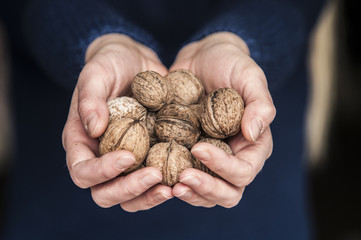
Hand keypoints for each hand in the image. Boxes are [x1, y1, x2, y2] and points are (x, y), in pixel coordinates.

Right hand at [62, 34, 172, 211]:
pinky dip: (167, 185)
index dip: (102, 172)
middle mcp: (101, 158)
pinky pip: (154, 184)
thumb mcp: (97, 73)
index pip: (82, 171)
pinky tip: (187, 176)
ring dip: (150, 196)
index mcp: (82, 142)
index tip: (128, 156)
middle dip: (129, 189)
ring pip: (131, 198)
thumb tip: (94, 129)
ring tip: (174, 186)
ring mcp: (126, 162)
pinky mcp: (148, 159)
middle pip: (105, 194)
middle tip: (156, 176)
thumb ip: (90, 98)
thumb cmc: (110, 64)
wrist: (134, 62)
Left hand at [171, 32, 275, 207]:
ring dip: (189, 193)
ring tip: (168, 184)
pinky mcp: (188, 154)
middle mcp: (233, 158)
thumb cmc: (231, 64)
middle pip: (227, 193)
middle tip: (181, 179)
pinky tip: (155, 174)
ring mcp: (210, 160)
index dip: (224, 167)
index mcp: (253, 145)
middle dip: (205, 189)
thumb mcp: (250, 76)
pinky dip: (171, 182)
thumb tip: (254, 133)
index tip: (198, 148)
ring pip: (205, 194)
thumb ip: (260, 104)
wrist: (204, 58)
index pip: (244, 171)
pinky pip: (183, 178)